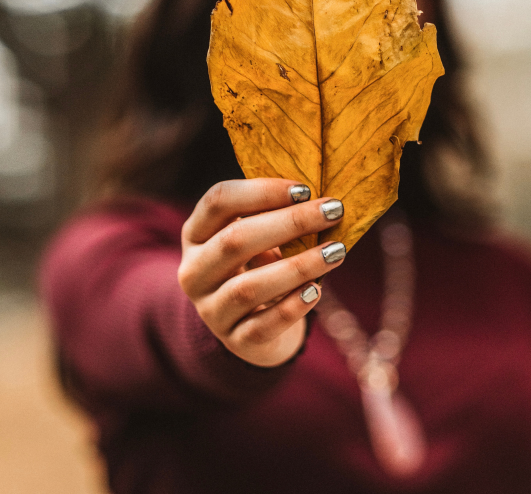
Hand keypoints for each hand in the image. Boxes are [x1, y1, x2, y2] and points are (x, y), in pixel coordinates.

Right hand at [178, 179, 345, 366]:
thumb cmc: (260, 266)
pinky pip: (262, 326)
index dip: (261, 190)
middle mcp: (194, 271)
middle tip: (333, 212)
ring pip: (248, 288)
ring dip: (298, 266)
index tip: (305, 189)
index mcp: (196, 234)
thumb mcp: (258, 238)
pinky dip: (292, 307)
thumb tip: (322, 200)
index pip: (218, 201)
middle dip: (290, 223)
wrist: (252, 325)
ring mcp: (210, 310)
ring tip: (336, 252)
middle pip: (235, 240)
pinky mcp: (234, 341)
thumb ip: (277, 216)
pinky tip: (317, 290)